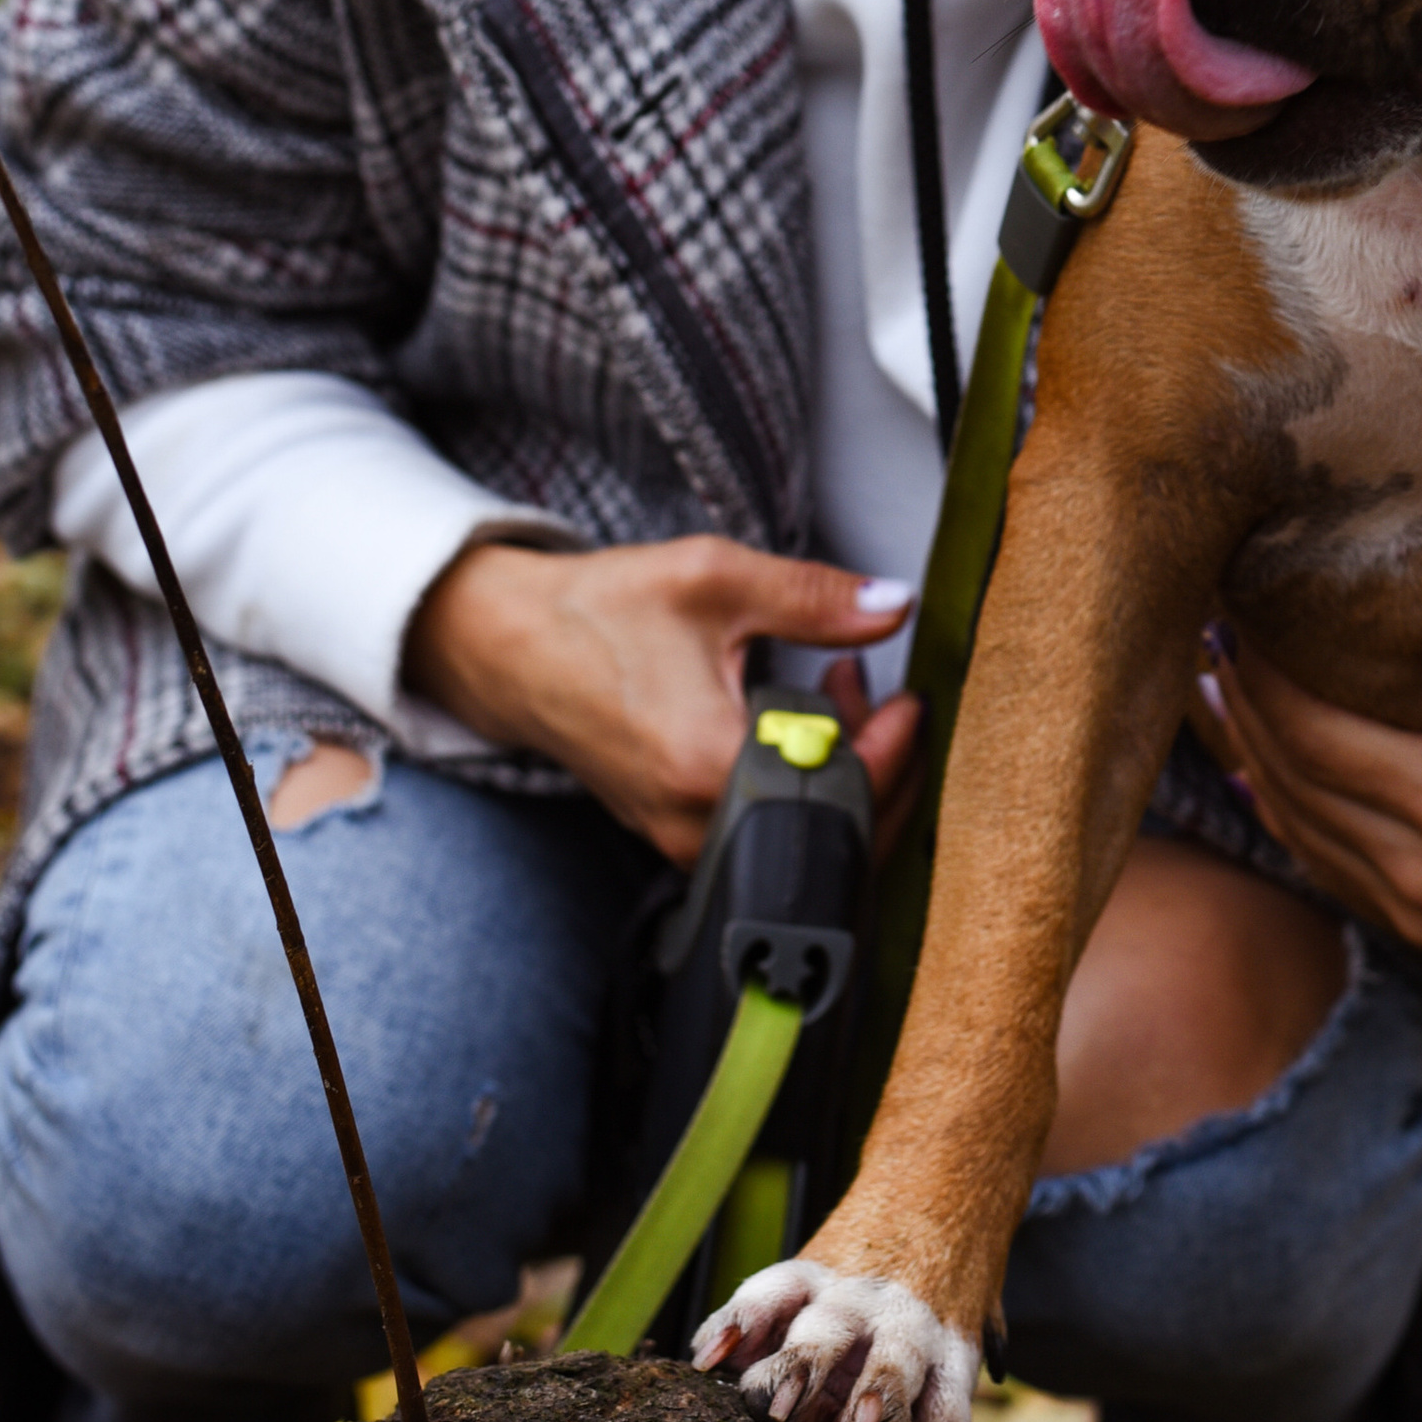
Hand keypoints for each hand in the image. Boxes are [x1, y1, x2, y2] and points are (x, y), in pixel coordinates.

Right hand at [404, 534, 920, 866]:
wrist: (511, 650)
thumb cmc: (602, 612)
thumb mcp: (714, 578)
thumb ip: (814, 596)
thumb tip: (895, 603)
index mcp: (711, 764)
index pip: (847, 790)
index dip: (896, 748)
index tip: (911, 698)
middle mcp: (698, 824)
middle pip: (838, 833)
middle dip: (883, 764)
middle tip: (876, 690)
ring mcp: (685, 843)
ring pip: (806, 840)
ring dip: (846, 775)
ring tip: (839, 693)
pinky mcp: (679, 841)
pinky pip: (770, 833)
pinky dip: (804, 786)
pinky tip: (800, 724)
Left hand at [1197, 629, 1421, 963]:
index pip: (1317, 735)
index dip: (1263, 675)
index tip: (1232, 610)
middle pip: (1292, 779)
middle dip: (1242, 703)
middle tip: (1208, 630)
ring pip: (1299, 827)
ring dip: (1251, 755)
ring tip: (1218, 685)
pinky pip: (1330, 869)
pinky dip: (1285, 816)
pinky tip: (1263, 770)